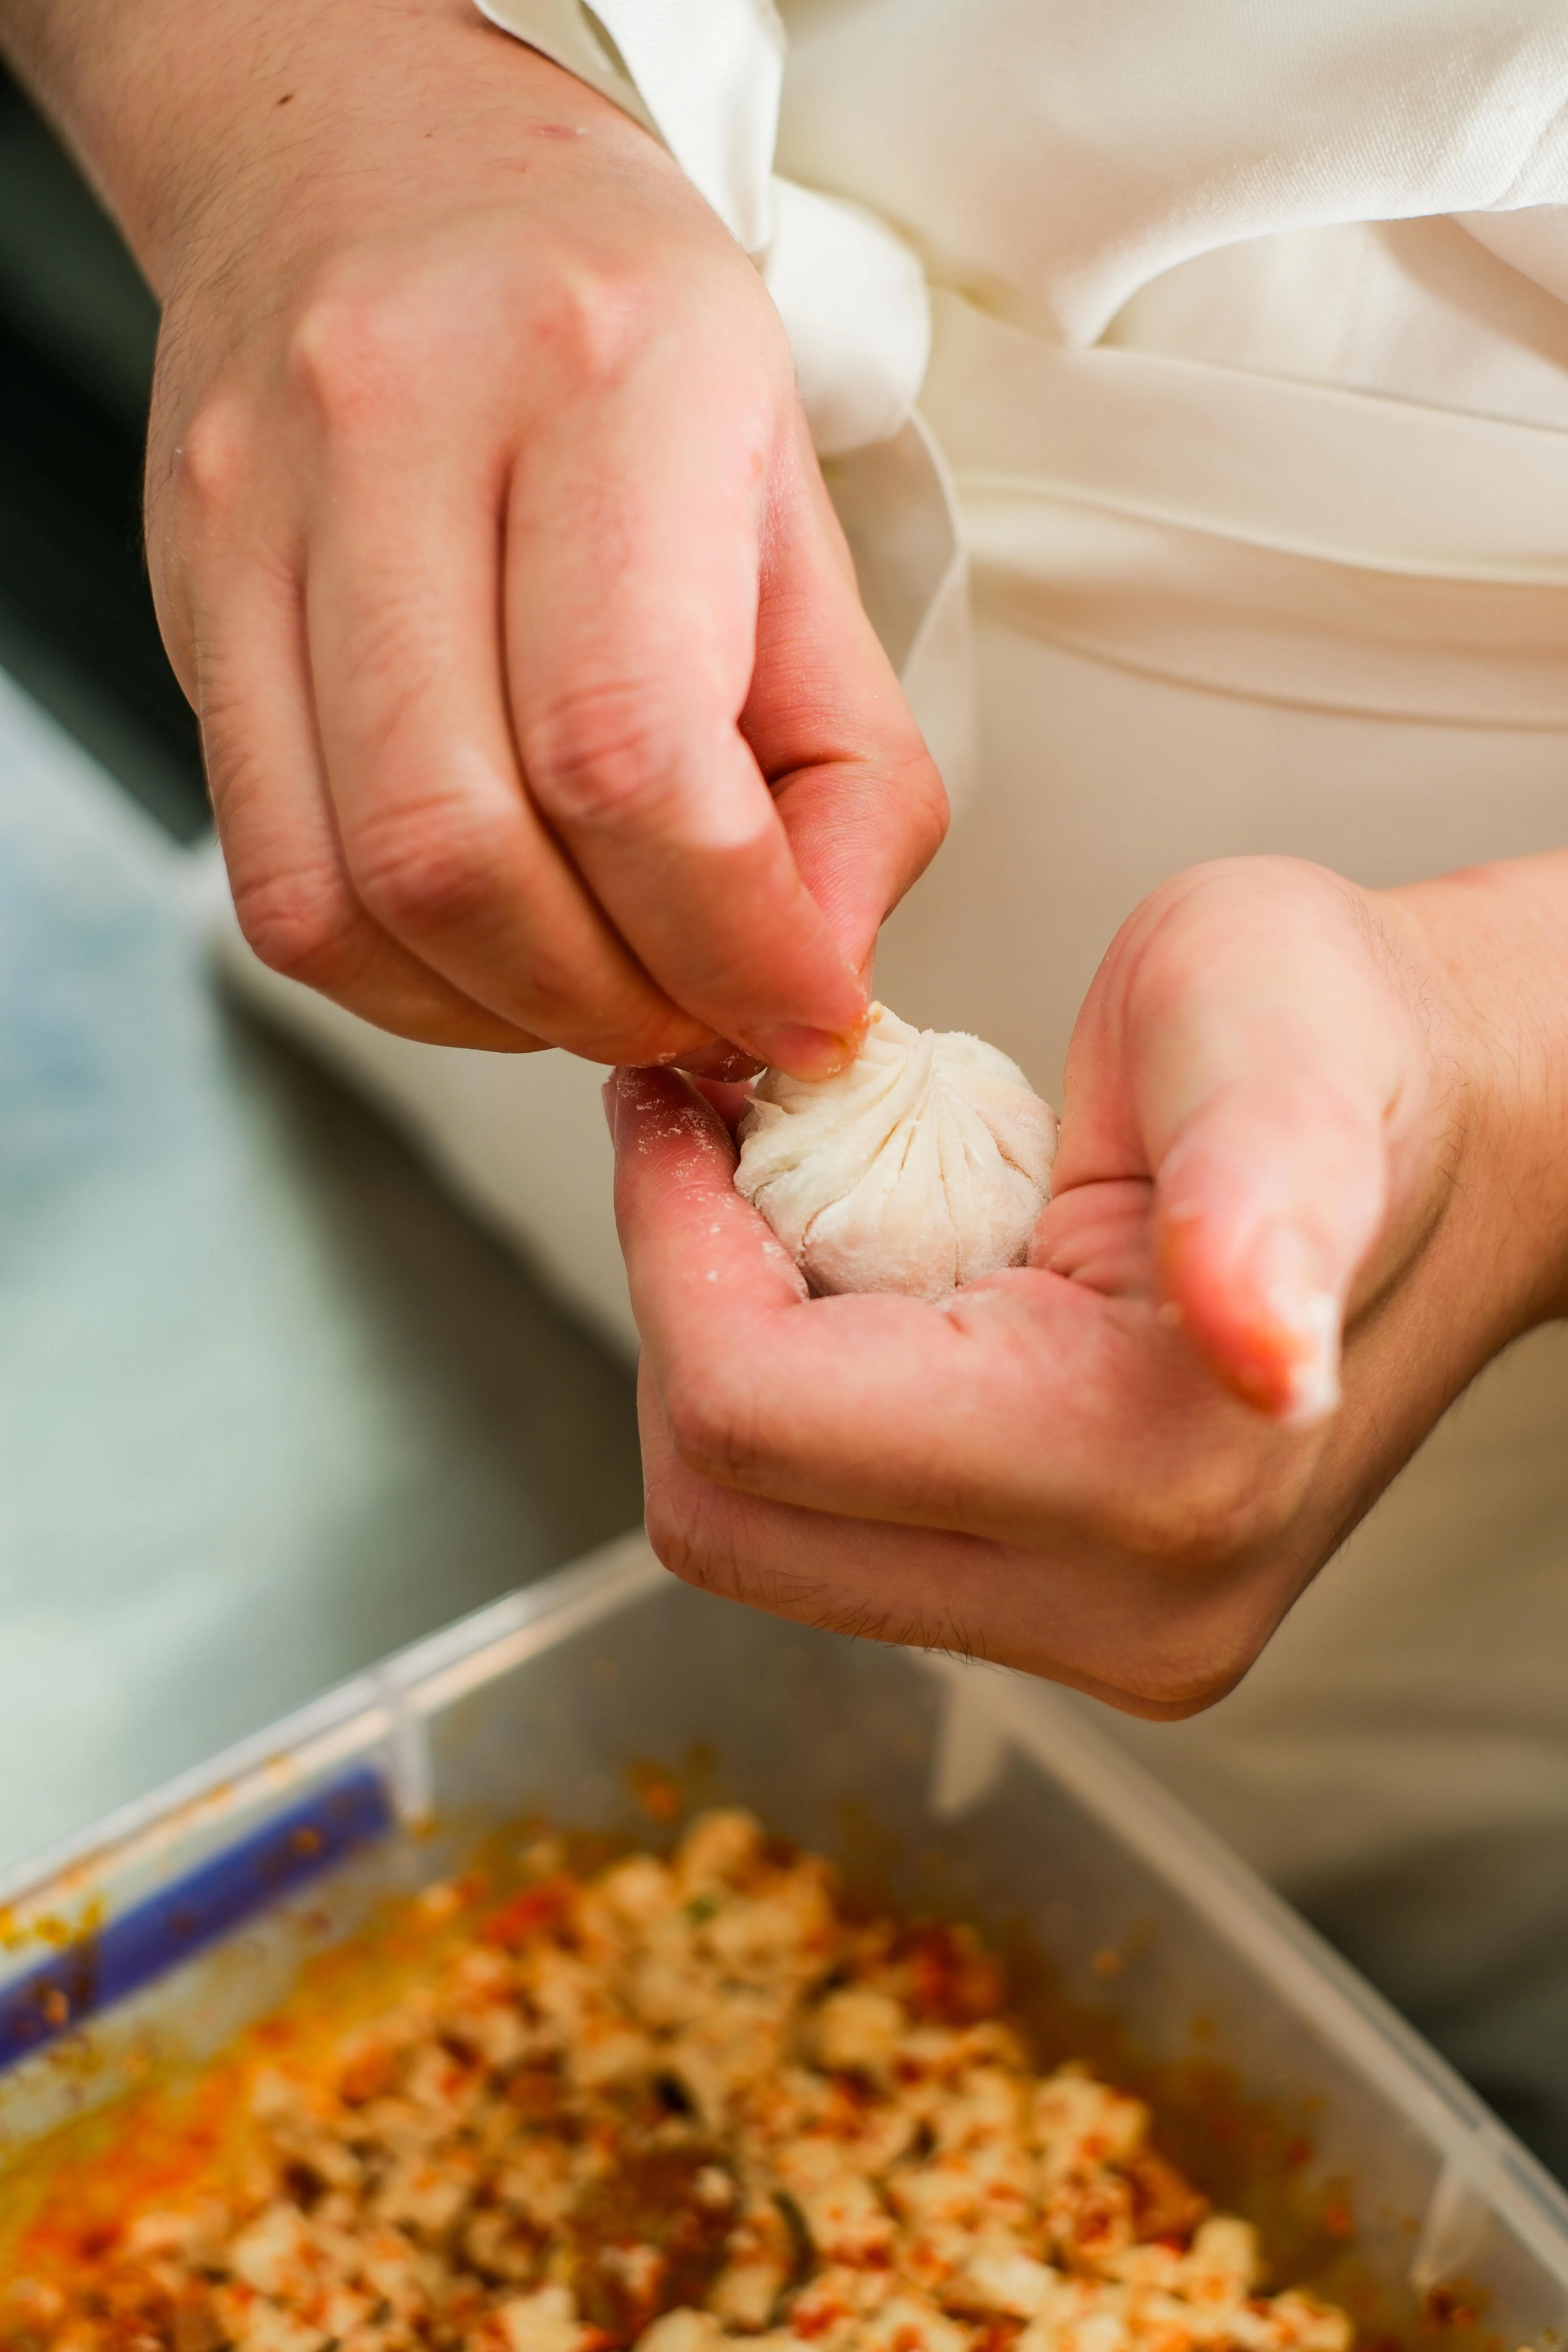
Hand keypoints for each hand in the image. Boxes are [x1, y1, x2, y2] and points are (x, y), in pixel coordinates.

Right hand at [10, 0, 942, 1065]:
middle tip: (699, 1015)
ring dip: (506, 1011)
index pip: (633, 756)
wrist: (385, 166)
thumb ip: (851, 771)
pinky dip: (404, 980)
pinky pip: (277, 891)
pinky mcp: (194, 606)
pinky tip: (490, 955)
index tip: (799, 1014)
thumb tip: (822, 980)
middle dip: (615, 999)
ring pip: (360, 896)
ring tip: (601, 985)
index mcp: (605, 381)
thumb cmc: (608, 332)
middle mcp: (402, 429)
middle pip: (475, 851)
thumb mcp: (797, 513)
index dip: (730, 943)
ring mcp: (263, 518)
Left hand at [611, 853, 1567, 1716]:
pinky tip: (854, 1271)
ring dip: (729, 1349)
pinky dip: (795, 1393)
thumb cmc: (1349, 1044)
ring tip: (781, 1195)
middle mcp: (1127, 1611)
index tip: (682, 1095)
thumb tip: (1263, 1349)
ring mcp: (1091, 1629)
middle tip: (713, 1140)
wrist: (1447, 1133)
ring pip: (758, 1528)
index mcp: (1164, 1479)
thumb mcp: (1284, 1045)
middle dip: (683, 1306)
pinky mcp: (1060, 1610)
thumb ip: (1268, 1192)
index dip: (670, 1241)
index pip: (760, 1414)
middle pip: (732, 1507)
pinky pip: (821, 1526)